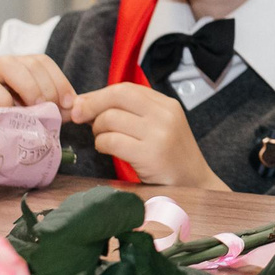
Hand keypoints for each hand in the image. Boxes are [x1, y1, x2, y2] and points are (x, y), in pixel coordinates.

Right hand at [0, 53, 73, 109]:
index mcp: (20, 67)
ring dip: (28, 86)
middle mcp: (3, 64)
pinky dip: (1, 98)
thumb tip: (76, 110)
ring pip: (8, 65)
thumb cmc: (0, 119)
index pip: (44, 62)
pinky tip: (9, 112)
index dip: (60, 80)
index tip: (70, 103)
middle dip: (47, 85)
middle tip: (52, 108)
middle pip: (31, 62)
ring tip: (35, 106)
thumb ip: (52, 109)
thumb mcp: (29, 113)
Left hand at [66, 82, 218, 190]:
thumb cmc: (170, 158)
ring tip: (101, 139)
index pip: (126, 89)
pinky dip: (101, 145)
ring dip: (97, 130)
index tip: (82, 103)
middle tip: (78, 117)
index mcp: (167, 105)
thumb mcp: (159, 127)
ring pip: (110, 119)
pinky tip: (106, 150)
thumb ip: (133, 113)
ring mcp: (159, 134)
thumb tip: (87, 103)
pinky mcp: (150, 155)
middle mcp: (165, 115)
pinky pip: (112, 141)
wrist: (196, 186)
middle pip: (117, 96)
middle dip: (91, 105)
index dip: (98, 94)